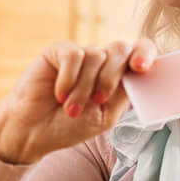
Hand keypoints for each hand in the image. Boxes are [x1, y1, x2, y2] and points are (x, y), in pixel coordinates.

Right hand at [0, 38, 160, 165]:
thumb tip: (139, 73)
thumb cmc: (69, 125)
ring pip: (96, 56)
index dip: (146, 53)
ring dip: (84, 88)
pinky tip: (59, 94)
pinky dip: (69, 78)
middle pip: (121, 49)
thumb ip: (123, 94)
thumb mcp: (105, 116)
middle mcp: (102, 62)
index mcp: (119, 76)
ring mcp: (81, 55)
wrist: (33, 131)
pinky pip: (73, 56)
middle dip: (111, 77)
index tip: (142, 68)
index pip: (141, 52)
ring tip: (70, 108)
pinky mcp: (59, 52)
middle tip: (98, 99)